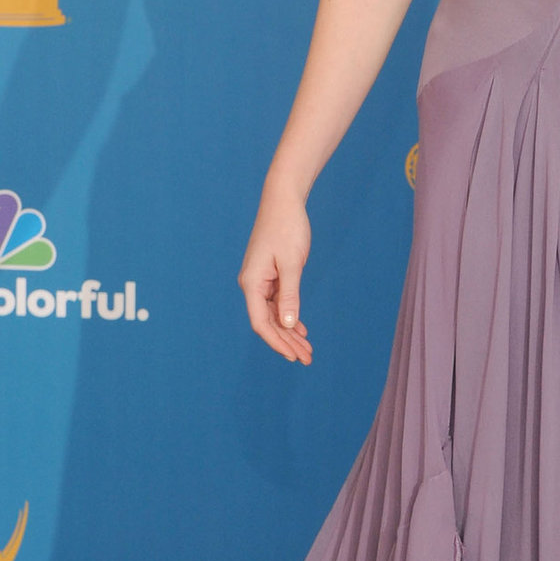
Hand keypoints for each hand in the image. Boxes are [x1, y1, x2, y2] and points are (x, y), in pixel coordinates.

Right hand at [239, 187, 312, 364]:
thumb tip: (288, 324)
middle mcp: (252, 285)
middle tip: (308, 359)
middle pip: (268, 323)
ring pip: (274, 315)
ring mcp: (261, 281)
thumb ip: (290, 295)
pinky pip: (278, 303)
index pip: (261, 322)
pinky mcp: (270, 276)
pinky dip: (290, 317)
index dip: (276, 342)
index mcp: (252, 283)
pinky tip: (301, 330)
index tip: (293, 356)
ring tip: (308, 350)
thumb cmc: (287, 228)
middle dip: (287, 342)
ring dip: (290, 333)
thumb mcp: (291, 263)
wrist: (283, 202)